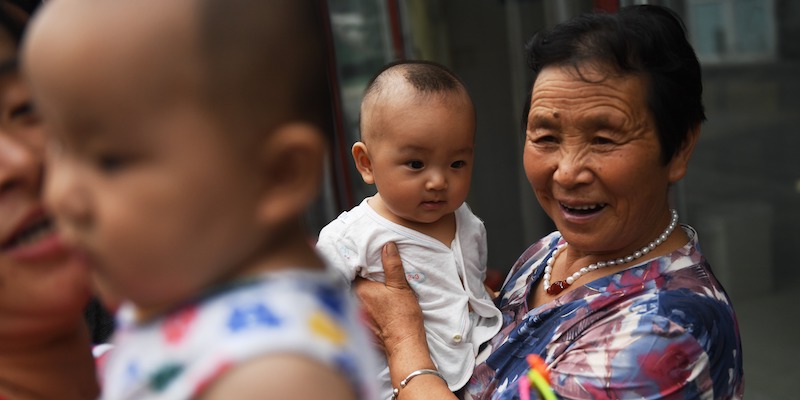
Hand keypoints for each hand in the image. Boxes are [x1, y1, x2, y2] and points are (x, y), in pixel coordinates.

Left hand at [353, 242, 424, 356]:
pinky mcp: (360, 324)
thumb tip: (388, 246)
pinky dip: (363, 304)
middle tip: (369, 270)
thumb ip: (392, 265)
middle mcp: (353, 301)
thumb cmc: (403, 316)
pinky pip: (357, 309)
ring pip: (354, 296)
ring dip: (360, 291)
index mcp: (360, 289)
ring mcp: (355, 314)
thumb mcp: (400, 286)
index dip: (359, 264)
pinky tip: (373, 303)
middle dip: (359, 277)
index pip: (353, 270)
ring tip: (371, 285)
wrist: (404, 343)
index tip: (364, 258)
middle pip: (352, 283)